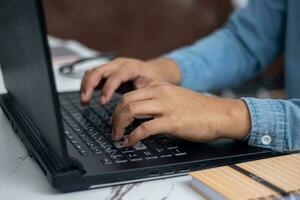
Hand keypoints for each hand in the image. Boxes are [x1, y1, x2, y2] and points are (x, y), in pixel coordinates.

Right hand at [80, 57, 180, 103]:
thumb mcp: (152, 88)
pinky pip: (92, 73)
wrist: (154, 71)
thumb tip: (133, 112)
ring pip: (93, 71)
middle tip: (85, 100)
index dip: (108, 88)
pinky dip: (87, 84)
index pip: (116, 76)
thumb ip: (142, 97)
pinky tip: (86, 96)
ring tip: (84, 101)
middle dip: (90, 85)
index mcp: (132, 67)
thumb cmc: (154, 81)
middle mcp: (120, 64)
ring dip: (85, 85)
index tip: (103, 102)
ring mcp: (112, 66)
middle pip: (99, 70)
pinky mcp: (107, 70)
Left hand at [111, 83, 250, 145]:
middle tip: (113, 129)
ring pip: (131, 111)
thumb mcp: (175, 97)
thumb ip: (157, 101)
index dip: (118, 108)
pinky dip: (133, 137)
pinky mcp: (172, 122)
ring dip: (119, 126)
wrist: (220, 114)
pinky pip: (144, 129)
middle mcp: (160, 93)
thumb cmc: (200, 109)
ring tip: (117, 136)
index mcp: (160, 87)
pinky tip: (130, 142)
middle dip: (114, 117)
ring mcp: (165, 107)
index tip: (116, 119)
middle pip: (126, 101)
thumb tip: (141, 114)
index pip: (130, 94)